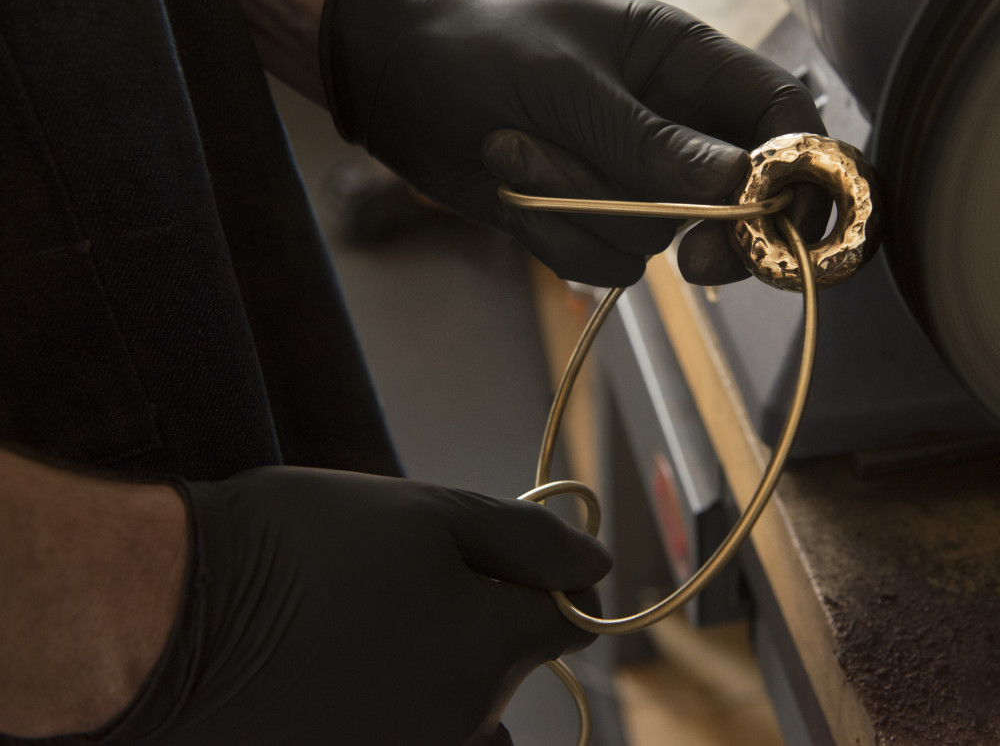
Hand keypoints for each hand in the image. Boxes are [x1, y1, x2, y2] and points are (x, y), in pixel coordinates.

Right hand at [102, 467, 609, 745]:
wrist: (165, 618)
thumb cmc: (301, 550)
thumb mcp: (428, 514)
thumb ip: (527, 541)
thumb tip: (596, 564)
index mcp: (489, 658)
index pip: (568, 622)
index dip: (546, 577)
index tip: (501, 551)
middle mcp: (458, 728)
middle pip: (508, 673)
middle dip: (484, 623)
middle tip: (407, 576)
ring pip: (461, 718)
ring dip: (442, 674)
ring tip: (370, 625)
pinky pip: (408, 734)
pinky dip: (392, 700)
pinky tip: (338, 662)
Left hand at [320, 0, 826, 286]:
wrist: (389, 74)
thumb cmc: (475, 46)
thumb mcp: (565, 84)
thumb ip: (652, 141)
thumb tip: (740, 186)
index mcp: (684, 64)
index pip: (781, 118)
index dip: (798, 172)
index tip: (774, 220)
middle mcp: (671, 124)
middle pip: (742, 199)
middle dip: (711, 230)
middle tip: (692, 258)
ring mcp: (632, 176)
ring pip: (664, 238)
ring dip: (592, 213)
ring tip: (520, 151)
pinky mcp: (589, 216)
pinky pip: (609, 259)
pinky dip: (561, 237)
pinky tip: (514, 190)